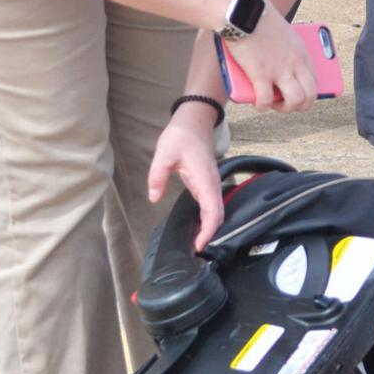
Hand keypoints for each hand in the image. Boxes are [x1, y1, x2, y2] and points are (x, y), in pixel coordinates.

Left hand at [148, 106, 223, 248]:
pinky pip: (212, 205)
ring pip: (217, 211)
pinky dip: (208, 219)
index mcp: (205, 180)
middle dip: (210, 235)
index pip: (213, 211)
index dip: (208, 231)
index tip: (200, 246)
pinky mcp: (207, 183)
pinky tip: (197, 226)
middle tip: (195, 252)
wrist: (195, 121)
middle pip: (218, 215)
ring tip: (196, 243)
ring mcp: (212, 184)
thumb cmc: (181, 136)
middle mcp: (212, 184)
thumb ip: (158, 176)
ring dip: (210, 227)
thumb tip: (155, 198)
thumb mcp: (164, 154)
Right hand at [225, 10, 318, 112]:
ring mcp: (279, 69)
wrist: (243, 11)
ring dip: (286, 108)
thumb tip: (276, 60)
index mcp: (301, 51)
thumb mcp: (282, 31)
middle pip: (311, 94)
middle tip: (288, 104)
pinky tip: (258, 104)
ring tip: (275, 106)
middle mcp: (295, 62)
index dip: (309, 92)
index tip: (301, 94)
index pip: (315, 79)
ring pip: (295, 100)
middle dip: (301, 105)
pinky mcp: (261, 74)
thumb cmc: (258, 16)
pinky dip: (262, 106)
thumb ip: (284, 48)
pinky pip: (266, 100)